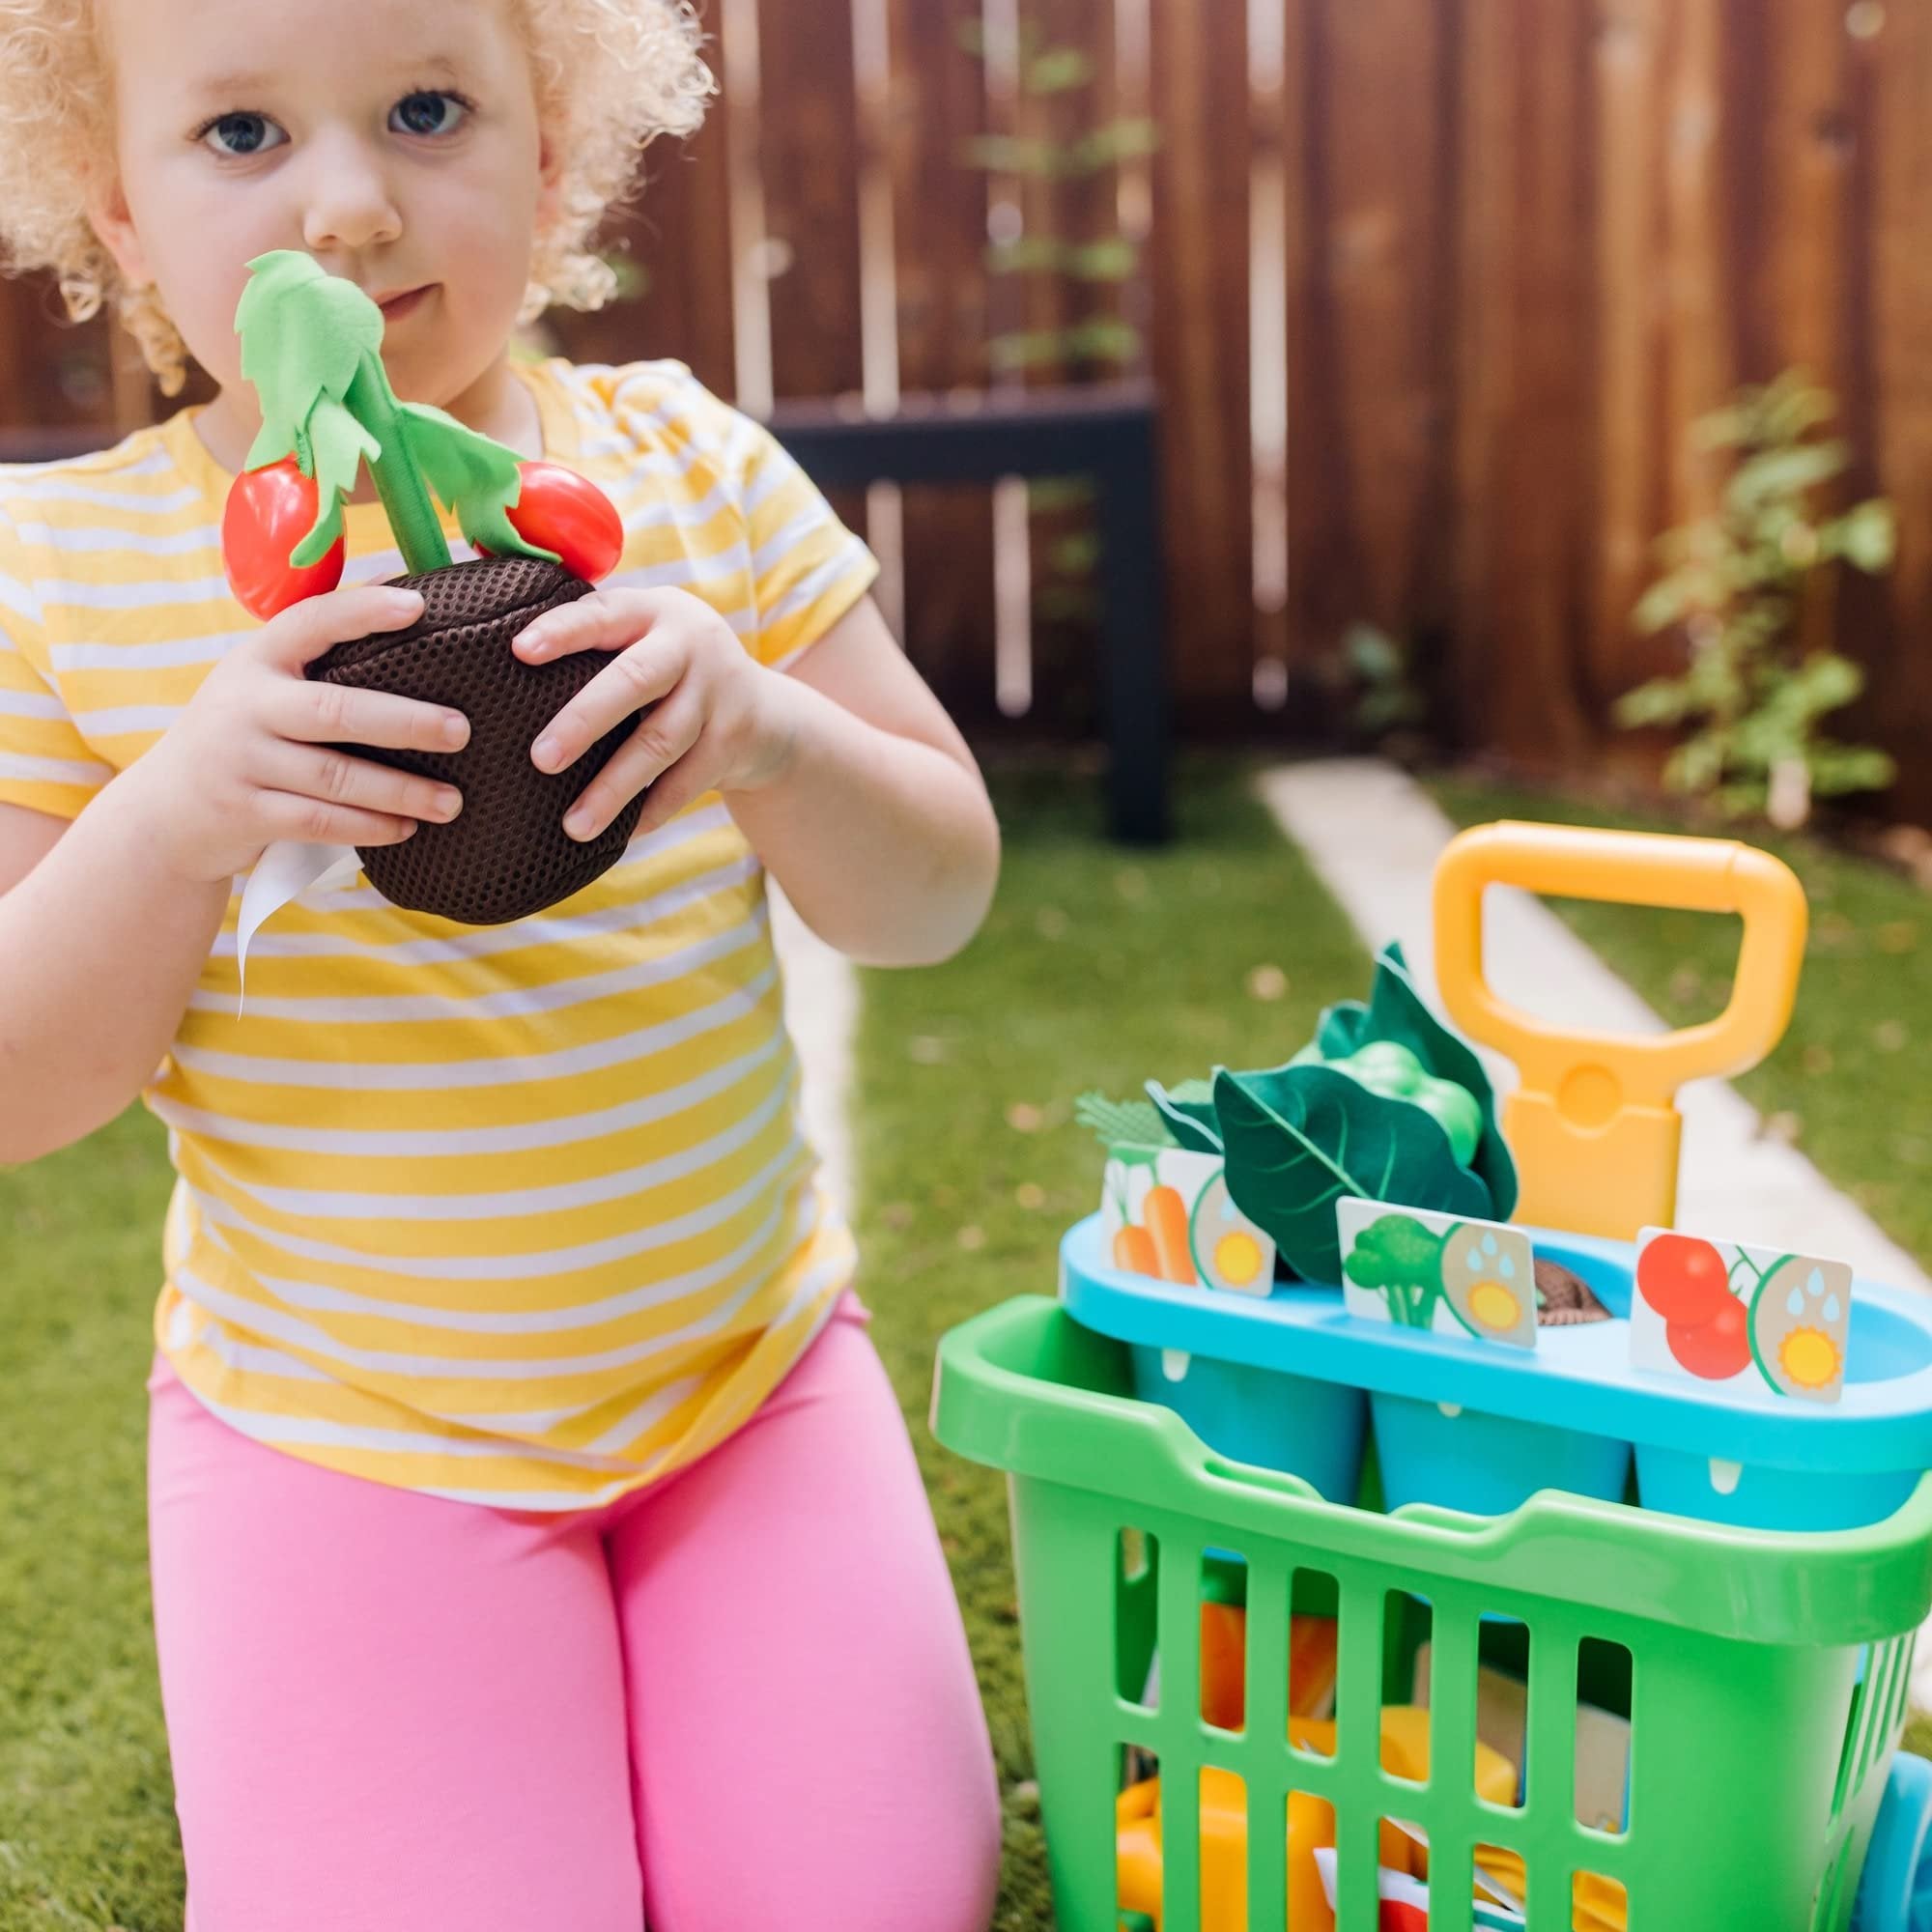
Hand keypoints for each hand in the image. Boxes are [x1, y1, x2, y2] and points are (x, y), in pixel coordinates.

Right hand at [126, 582, 470, 883]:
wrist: (165, 811)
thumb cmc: (242, 734)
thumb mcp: (263, 683)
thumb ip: (320, 651)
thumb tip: (407, 593)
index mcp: (256, 660)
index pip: (311, 622)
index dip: (363, 611)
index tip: (418, 607)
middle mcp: (245, 705)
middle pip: (335, 710)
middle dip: (405, 721)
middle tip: (462, 730)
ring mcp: (242, 761)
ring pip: (335, 776)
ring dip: (401, 791)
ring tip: (452, 801)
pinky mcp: (245, 813)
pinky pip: (320, 822)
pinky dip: (369, 826)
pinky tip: (407, 829)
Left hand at [513, 587, 798, 840]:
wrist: (764, 713)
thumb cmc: (670, 670)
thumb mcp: (644, 635)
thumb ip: (591, 632)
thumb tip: (487, 638)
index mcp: (653, 612)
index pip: (602, 616)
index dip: (563, 632)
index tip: (519, 651)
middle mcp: (688, 646)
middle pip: (633, 682)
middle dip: (583, 721)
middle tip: (539, 758)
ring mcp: (716, 696)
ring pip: (659, 744)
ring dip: (614, 789)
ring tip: (573, 827)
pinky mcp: (732, 742)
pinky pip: (686, 784)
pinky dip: (650, 812)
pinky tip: (619, 838)